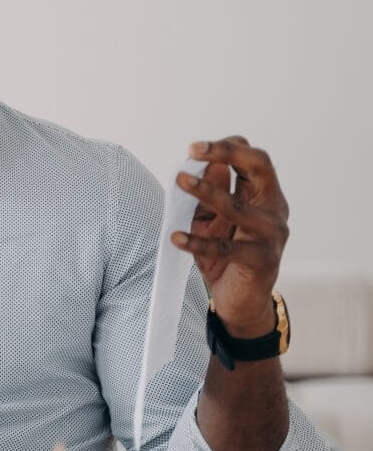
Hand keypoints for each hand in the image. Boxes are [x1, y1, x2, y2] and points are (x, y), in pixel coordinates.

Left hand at [171, 136, 288, 335]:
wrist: (241, 302)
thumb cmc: (224, 256)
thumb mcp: (212, 221)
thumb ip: (209, 195)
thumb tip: (202, 165)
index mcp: (264, 195)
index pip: (253, 159)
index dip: (227, 148)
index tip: (194, 148)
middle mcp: (273, 209)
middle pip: (259, 168)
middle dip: (226, 153)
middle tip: (194, 150)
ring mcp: (271, 235)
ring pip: (239, 207)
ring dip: (206, 192)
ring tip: (179, 181)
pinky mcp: (261, 260)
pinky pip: (226, 248)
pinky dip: (198, 242)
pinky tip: (176, 237)